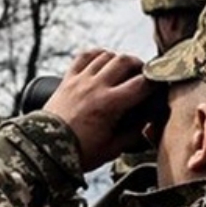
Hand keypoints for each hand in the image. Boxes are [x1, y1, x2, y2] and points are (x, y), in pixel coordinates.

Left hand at [43, 49, 154, 169]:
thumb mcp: (112, 148)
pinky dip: (97, 55)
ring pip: (105, 56)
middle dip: (140, 65)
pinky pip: (83, 57)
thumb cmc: (79, 152)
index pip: (142, 84)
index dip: (156, 83)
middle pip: (125, 61)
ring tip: (125, 70)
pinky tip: (103, 61)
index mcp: (110, 104)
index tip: (160, 86)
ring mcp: (79, 81)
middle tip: (144, 75)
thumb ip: (133, 133)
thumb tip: (147, 121)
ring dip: (119, 59)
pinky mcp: (67, 80)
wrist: (45, 150)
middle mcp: (95, 87)